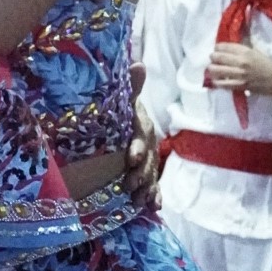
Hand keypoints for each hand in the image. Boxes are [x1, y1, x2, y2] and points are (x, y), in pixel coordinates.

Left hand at [123, 64, 158, 208]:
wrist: (117, 124)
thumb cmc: (117, 111)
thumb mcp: (121, 100)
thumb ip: (130, 87)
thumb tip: (139, 64)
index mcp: (140, 123)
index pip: (142, 133)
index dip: (138, 145)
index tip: (131, 157)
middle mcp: (147, 142)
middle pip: (148, 158)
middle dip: (141, 172)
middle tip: (129, 184)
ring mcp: (147, 159)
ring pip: (150, 174)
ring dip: (147, 187)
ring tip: (140, 200)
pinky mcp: (144, 173)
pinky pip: (153, 185)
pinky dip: (154, 196)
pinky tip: (154, 206)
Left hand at [206, 43, 271, 107]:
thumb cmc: (270, 65)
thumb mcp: (257, 53)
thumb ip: (244, 50)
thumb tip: (231, 47)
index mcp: (247, 51)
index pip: (226, 46)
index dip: (217, 47)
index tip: (216, 49)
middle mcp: (242, 61)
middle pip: (219, 57)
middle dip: (213, 58)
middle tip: (212, 59)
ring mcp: (241, 74)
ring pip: (218, 70)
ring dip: (212, 70)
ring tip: (211, 70)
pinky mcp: (241, 85)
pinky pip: (224, 84)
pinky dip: (217, 82)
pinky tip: (216, 81)